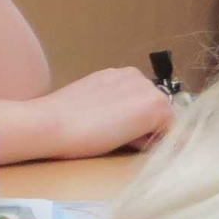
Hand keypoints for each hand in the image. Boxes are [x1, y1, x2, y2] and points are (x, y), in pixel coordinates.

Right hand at [14, 67, 176, 161]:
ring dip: (146, 135)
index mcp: (115, 75)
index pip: (138, 107)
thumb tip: (125, 124)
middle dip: (141, 129)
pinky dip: (152, 143)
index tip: (101, 126)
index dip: (126, 124)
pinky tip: (124, 138)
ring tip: (114, 135)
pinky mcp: (155, 106)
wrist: (50, 123)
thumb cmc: (60, 122)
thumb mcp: (89, 106)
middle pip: (155, 114)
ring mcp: (147, 88)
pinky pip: (169, 134)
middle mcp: (134, 75)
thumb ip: (111, 107)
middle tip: (107, 132)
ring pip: (163, 124)